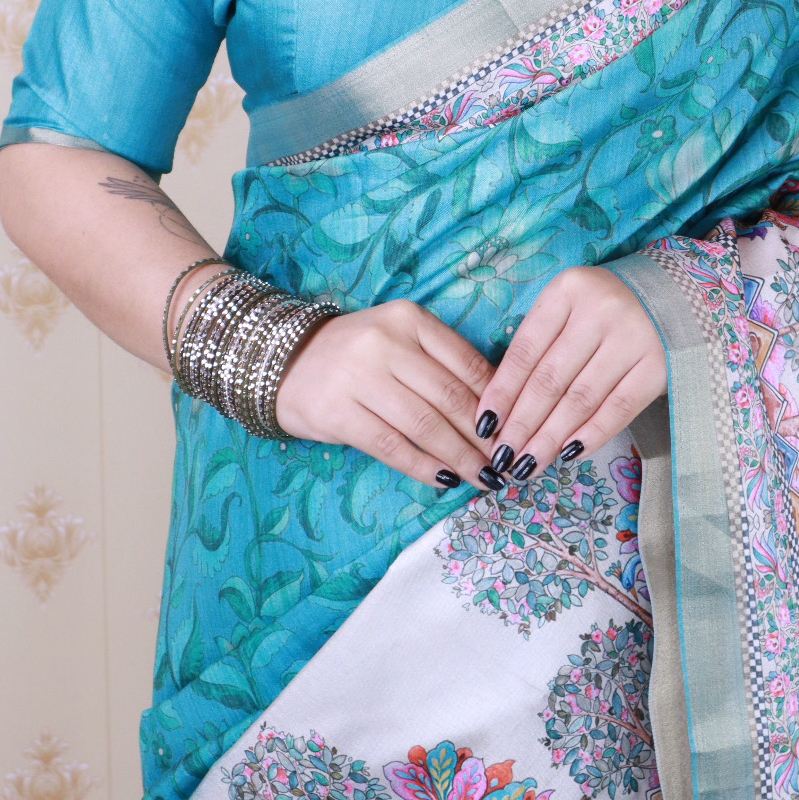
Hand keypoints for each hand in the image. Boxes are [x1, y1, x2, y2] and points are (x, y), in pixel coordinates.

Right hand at [274, 300, 495, 490]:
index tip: (514, 429)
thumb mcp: (399, 340)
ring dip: (461, 458)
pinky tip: (444, 480)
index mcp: (409, 319)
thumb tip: (496, 409)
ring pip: (426, 425)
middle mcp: (386, 343)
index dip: (497, 402)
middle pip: (451, 397)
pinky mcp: (339, 413)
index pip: (467, 363)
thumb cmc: (356, 354)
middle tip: (506, 462)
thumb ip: (441, 363)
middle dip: (485, 437)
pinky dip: (424, 466)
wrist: (283, 361)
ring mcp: (360, 378)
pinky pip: (393, 447)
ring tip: (484, 477)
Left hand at [472, 266, 665, 482]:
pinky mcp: (659, 364)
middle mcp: (599, 310)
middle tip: (502, 458)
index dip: (502, 393)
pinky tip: (568, 455)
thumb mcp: (569, 308)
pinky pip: (619, 408)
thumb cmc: (605, 308)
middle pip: (550, 379)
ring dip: (550, 438)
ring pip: (580, 399)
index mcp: (567, 291)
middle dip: (522, 424)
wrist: (673, 296)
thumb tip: (503, 407)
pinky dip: (591, 435)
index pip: (525, 351)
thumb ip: (540, 344)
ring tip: (528, 465)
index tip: (484, 426)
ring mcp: (632, 337)